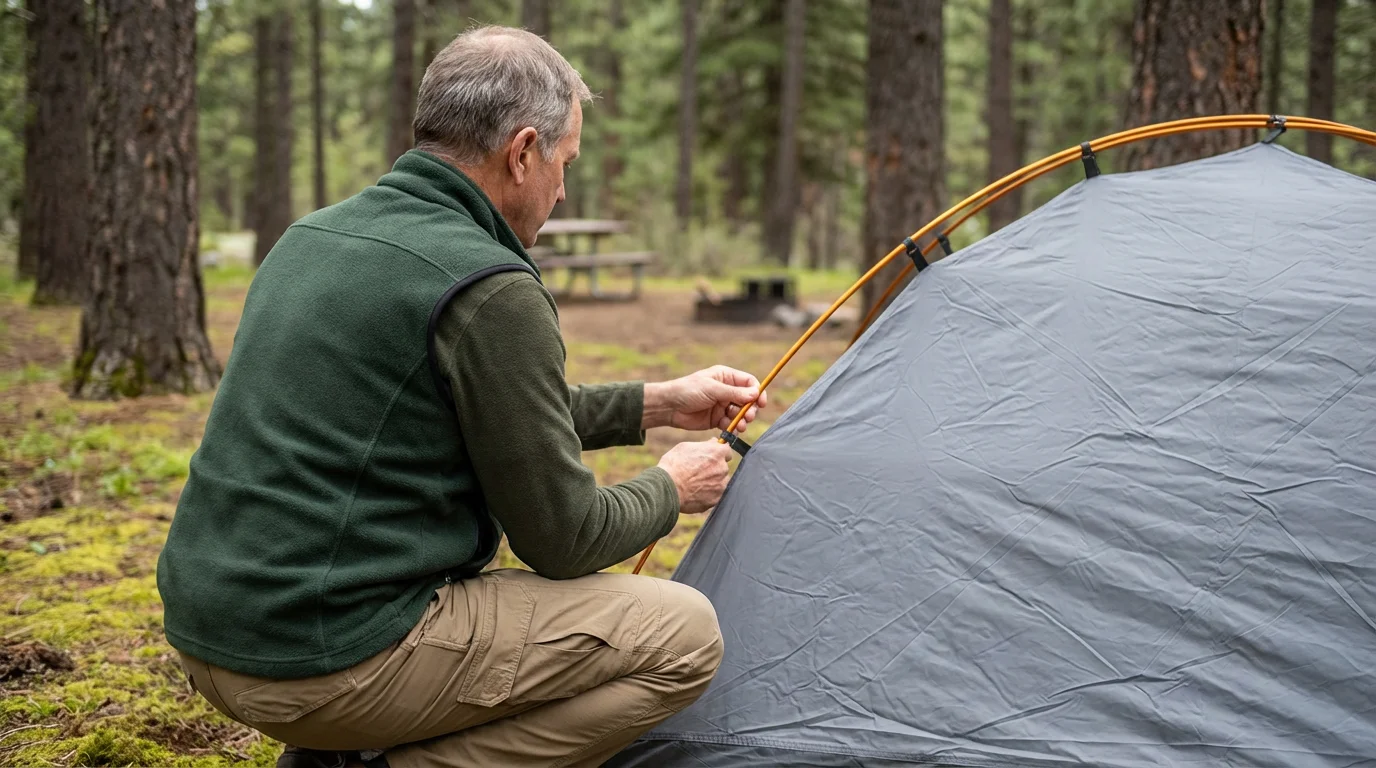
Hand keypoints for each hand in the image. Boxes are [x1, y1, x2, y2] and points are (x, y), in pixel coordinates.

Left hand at [643, 365, 768, 433]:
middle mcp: (727, 391)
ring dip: (743, 420)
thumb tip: (755, 394)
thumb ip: (734, 393)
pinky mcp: (717, 419)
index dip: (757, 392)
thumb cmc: (688, 390)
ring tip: (740, 425)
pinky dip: (733, 428)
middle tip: (748, 416)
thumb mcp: (712, 389)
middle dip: (750, 409)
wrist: (669, 407)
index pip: (749, 383)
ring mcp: (722, 406)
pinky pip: (731, 424)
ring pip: (740, 414)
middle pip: (748, 400)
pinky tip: (731, 430)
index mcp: (726, 377)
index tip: (761, 402)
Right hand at [657, 439, 734, 513]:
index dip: (718, 454)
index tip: (712, 457)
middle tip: (698, 472)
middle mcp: (722, 468)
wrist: (668, 488)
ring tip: (695, 484)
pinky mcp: (716, 499)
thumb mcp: (685, 447)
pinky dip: (708, 494)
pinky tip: (695, 493)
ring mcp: (721, 485)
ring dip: (712, 482)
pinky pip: (715, 495)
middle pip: (723, 467)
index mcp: (717, 453)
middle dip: (714, 469)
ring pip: (720, 482)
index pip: (727, 451)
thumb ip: (704, 445)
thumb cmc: (673, 465)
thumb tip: (713, 442)